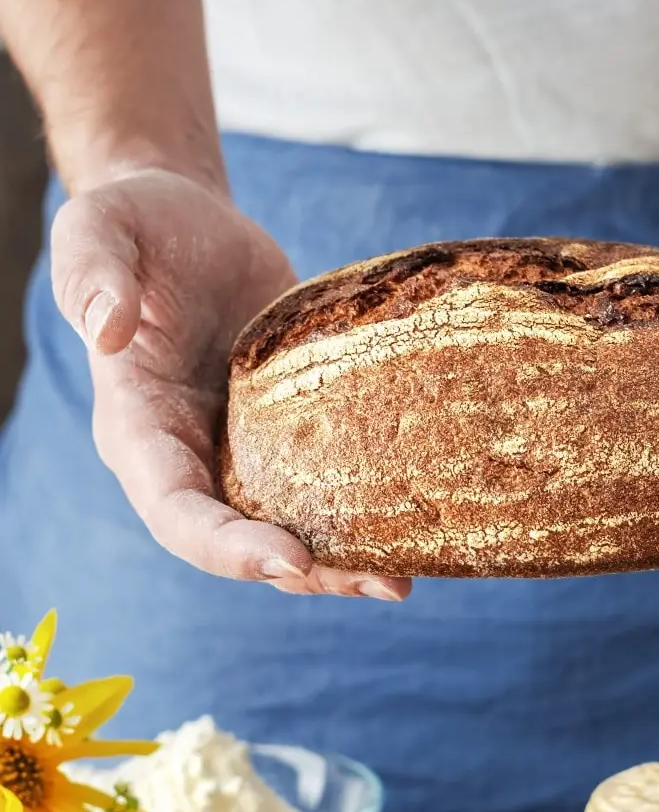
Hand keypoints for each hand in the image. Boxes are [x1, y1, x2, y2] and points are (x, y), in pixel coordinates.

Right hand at [51, 169, 409, 600]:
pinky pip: (322, 483)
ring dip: (344, 561)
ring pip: (289, 527)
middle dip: (308, 572)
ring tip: (404, 579)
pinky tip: (412, 523)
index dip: (228, 548)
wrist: (193, 227)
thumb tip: (108, 329)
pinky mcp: (290, 432)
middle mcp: (194, 457)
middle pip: (242, 542)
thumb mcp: (102, 231)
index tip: (292, 558)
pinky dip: (361, 511)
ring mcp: (244, 450)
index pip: (177, 512)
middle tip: (383, 584)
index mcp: (141, 428)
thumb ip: (93, 274)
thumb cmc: (140, 227)